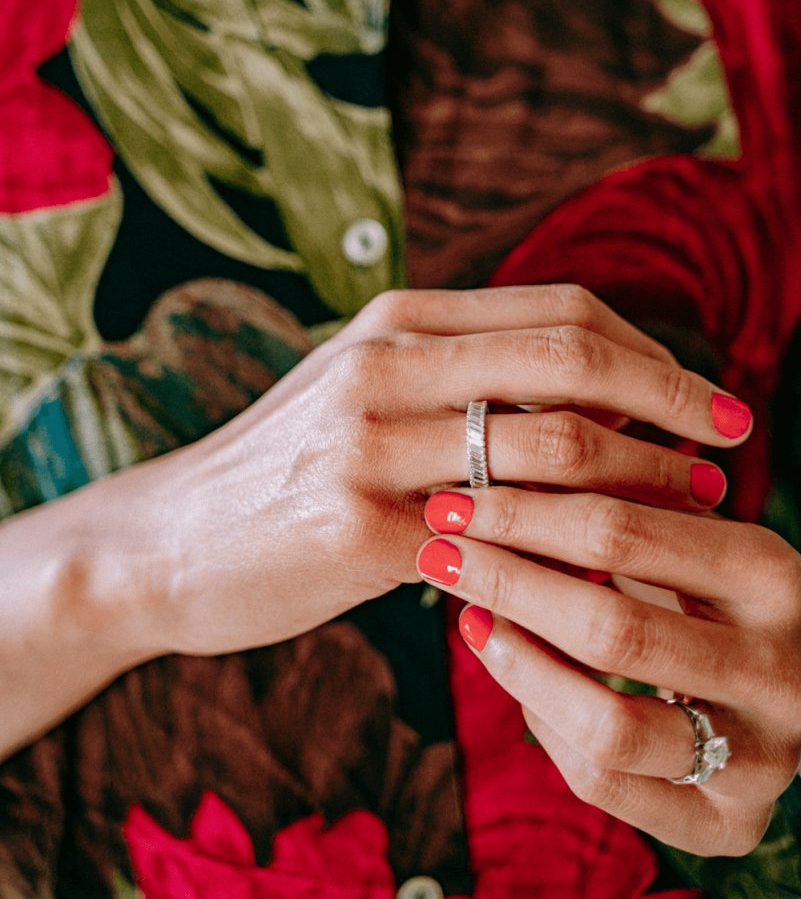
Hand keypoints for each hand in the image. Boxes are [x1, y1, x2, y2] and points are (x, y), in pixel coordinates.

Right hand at [167, 284, 749, 656]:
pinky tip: (609, 576)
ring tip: (693, 503)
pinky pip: (502, 540)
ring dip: (643, 478)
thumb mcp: (367, 390)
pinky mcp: (360, 531)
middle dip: (673, 395)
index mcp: (397, 321)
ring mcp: (369, 444)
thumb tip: (592, 396)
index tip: (708, 389)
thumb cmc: (287, 468)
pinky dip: (573, 554)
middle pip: (570, 358)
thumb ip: (463, 377)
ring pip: (550, 447)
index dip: (651, 348)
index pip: (559, 312)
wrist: (166, 541)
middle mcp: (385, 364)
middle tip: (736, 433)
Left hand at [416, 487, 800, 855]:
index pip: (623, 534)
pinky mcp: (734, 822)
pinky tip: (516, 677)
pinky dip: (547, 729)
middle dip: (507, 585)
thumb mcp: (694, 534)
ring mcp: (763, 754)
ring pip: (608, 724)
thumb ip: (622, 502)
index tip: (455, 499)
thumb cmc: (722, 590)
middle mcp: (778, 668)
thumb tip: (497, 462)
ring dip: (518, 664)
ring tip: (467, 616)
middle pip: (611, 629)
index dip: (524, 514)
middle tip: (438, 552)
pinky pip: (609, 784)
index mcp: (769, 574)